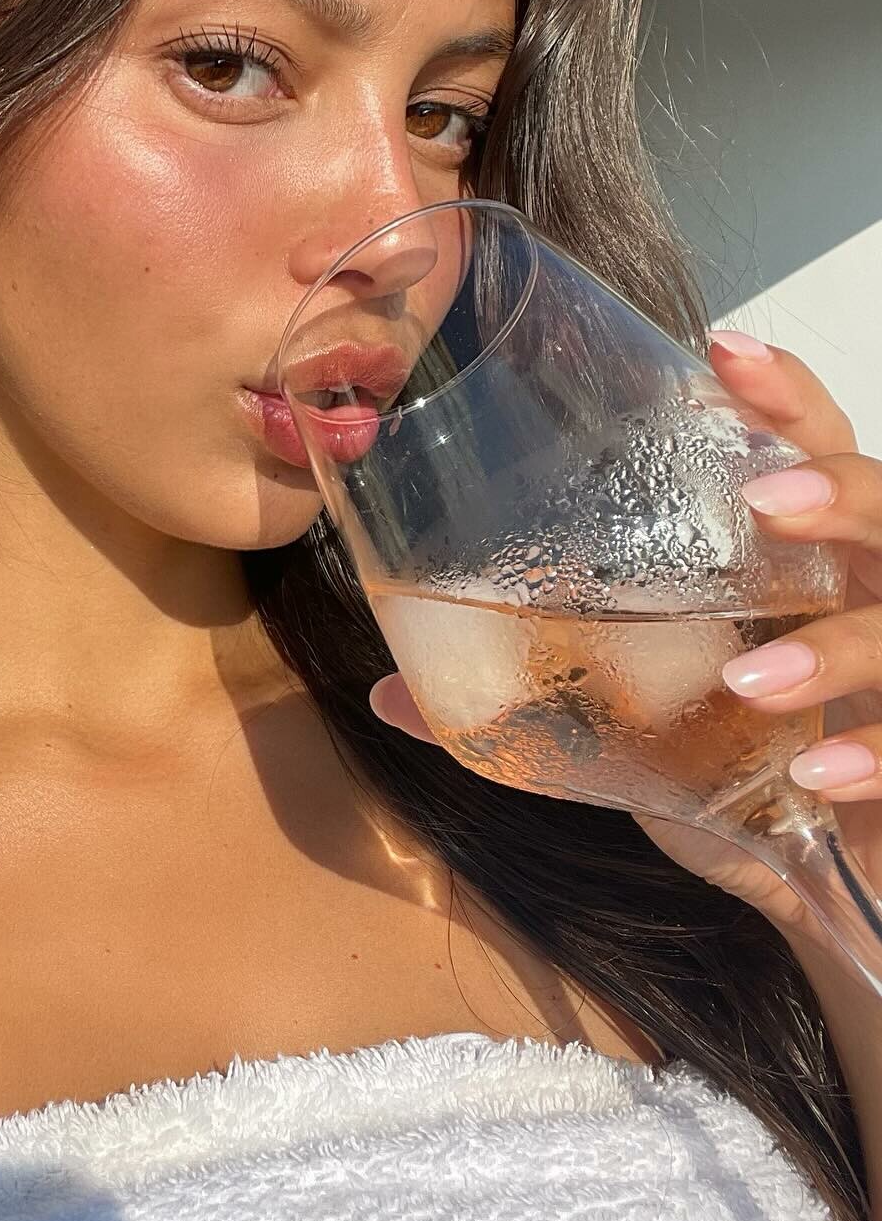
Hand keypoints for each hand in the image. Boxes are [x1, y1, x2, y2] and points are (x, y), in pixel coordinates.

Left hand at [368, 329, 881, 952]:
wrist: (804, 870)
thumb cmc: (721, 764)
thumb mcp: (619, 718)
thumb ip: (525, 691)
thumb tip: (387, 690)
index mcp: (786, 558)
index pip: (805, 447)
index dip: (778, 396)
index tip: (721, 351)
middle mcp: (854, 594)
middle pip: (880, 505)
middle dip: (830, 492)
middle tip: (758, 500)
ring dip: (830, 645)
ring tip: (748, 675)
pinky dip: (863, 755)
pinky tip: (815, 770)